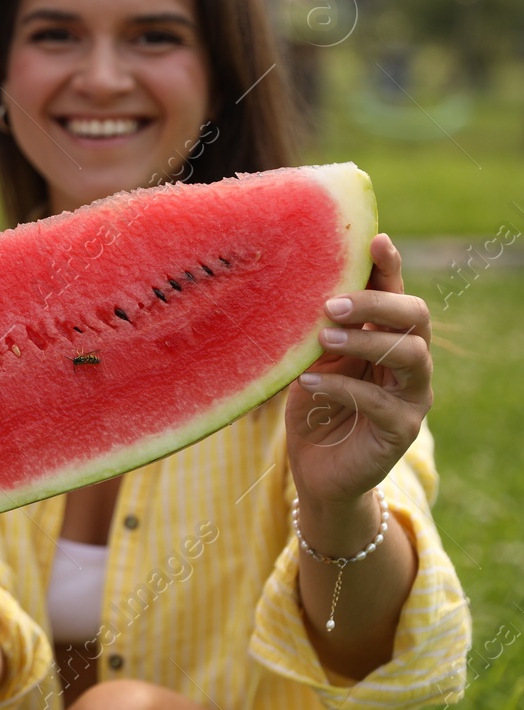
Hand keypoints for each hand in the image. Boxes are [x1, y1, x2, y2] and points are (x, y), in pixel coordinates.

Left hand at [285, 233, 432, 508]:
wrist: (317, 468)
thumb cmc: (313, 403)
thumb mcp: (312, 358)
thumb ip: (316, 325)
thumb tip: (293, 280)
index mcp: (387, 336)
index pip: (396, 293)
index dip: (389, 267)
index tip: (374, 240)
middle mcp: (409, 362)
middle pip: (416, 317)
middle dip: (376, 304)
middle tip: (330, 303)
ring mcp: (411, 396)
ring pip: (410, 355)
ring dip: (366, 341)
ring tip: (322, 338)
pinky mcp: (401, 430)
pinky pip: (380, 402)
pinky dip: (343, 388)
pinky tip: (308, 382)